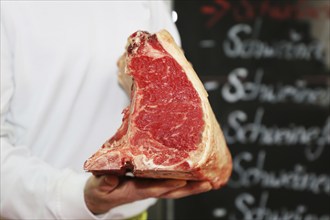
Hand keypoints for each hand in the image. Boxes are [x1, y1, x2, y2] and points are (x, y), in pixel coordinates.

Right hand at [84, 175, 211, 214]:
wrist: (101, 196)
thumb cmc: (100, 190)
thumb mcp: (98, 186)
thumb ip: (104, 181)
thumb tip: (110, 176)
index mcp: (134, 190)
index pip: (153, 188)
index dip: (167, 184)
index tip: (181, 180)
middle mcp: (147, 189)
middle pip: (171, 190)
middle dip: (189, 188)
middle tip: (207, 183)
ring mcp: (151, 186)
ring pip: (174, 187)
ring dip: (191, 185)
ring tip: (209, 180)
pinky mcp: (152, 182)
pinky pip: (170, 181)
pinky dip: (184, 179)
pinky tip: (195, 174)